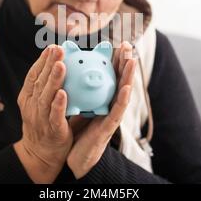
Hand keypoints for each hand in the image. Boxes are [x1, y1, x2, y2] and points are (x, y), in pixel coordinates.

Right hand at [13, 45, 71, 182]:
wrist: (40, 154)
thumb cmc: (44, 125)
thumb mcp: (40, 103)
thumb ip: (49, 87)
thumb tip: (64, 66)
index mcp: (28, 97)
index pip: (34, 75)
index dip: (42, 61)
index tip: (51, 47)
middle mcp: (32, 106)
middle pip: (39, 82)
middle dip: (49, 64)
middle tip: (58, 49)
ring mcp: (40, 118)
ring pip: (46, 96)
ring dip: (53, 79)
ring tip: (61, 65)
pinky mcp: (52, 129)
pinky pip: (55, 115)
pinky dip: (58, 104)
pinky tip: (63, 93)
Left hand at [67, 42, 135, 178]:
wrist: (75, 156)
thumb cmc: (77, 130)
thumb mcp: (77, 104)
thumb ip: (77, 89)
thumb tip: (68, 68)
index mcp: (102, 97)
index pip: (110, 75)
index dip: (115, 60)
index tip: (118, 43)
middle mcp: (110, 104)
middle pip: (120, 80)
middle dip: (125, 62)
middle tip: (128, 45)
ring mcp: (112, 115)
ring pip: (123, 92)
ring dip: (129, 76)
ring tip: (132, 60)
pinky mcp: (109, 127)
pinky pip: (116, 112)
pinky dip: (123, 99)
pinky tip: (126, 88)